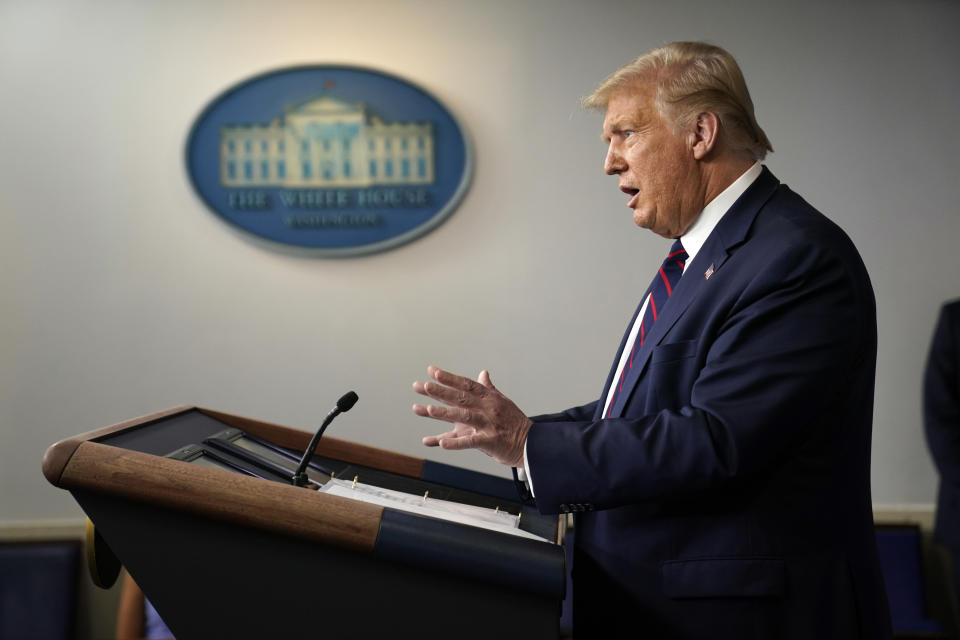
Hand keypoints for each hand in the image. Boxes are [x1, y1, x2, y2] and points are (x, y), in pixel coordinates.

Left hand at [412, 366, 531, 467]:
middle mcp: (488, 408)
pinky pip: (471, 442)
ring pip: (464, 417)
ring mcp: (489, 424)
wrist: (531, 443)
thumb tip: (483, 373)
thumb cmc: (514, 422)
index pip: (466, 384)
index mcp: (489, 398)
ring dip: (445, 413)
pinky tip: (442, 444)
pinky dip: (456, 443)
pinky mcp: (490, 441)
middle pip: (461, 397)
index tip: (432, 371)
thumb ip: (488, 388)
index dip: (449, 378)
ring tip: (427, 410)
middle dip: (441, 391)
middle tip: (423, 386)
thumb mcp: (502, 401)